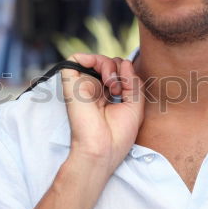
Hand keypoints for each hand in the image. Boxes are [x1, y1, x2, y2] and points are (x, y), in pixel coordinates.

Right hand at [61, 53, 143, 171]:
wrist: (102, 149)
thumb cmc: (119, 135)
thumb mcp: (136, 106)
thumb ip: (133, 82)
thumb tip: (124, 62)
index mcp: (107, 96)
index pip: (118, 72)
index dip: (127, 73)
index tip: (131, 89)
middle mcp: (94, 90)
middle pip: (108, 63)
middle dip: (119, 67)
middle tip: (121, 88)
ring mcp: (82, 86)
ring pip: (95, 59)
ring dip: (109, 65)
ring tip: (113, 85)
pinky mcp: (71, 85)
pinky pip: (74, 59)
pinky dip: (91, 58)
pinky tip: (103, 76)